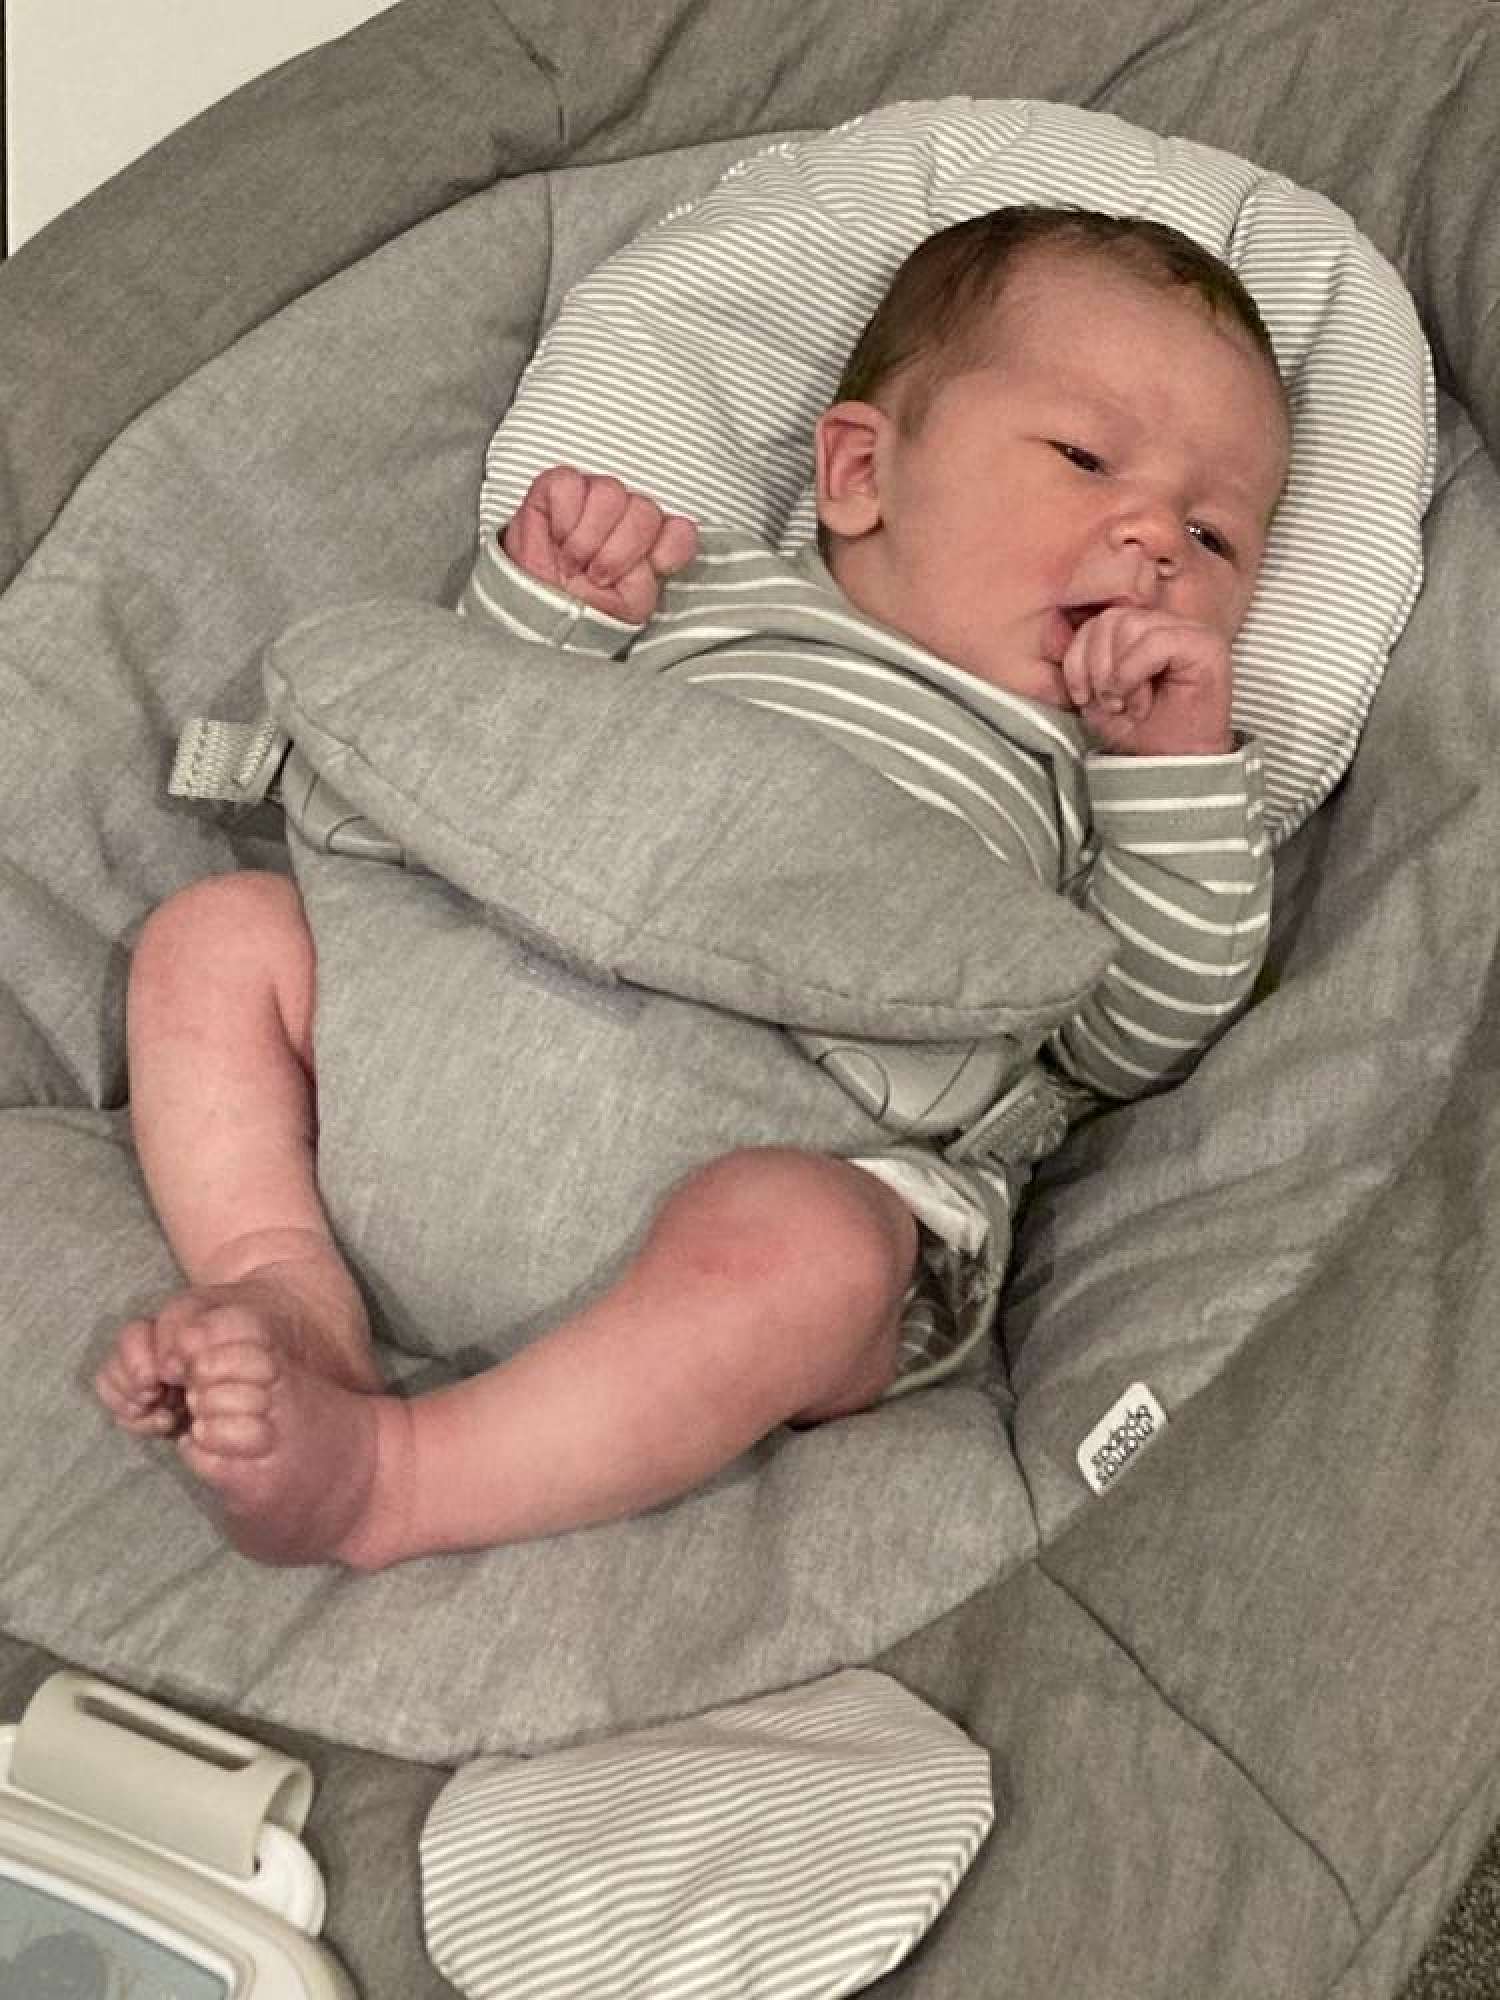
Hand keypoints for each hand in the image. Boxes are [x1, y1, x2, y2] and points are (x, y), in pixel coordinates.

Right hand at [502, 466, 698, 624]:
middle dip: (620, 552)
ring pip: (611, 493)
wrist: (535, 610)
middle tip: (597, 575)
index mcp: (650, 544)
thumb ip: (651, 580)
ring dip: (589, 538)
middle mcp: (626, 517)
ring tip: (573, 562)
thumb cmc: (580, 609)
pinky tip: (558, 538)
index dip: (667, 549)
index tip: (644, 571)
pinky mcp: (557, 488)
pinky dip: (563, 517)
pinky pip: (570, 484)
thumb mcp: (628, 608)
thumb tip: (651, 557)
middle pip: (646, 511)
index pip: (680, 531)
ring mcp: (594, 498)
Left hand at [1061, 605, 1233, 755]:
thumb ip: (1079, 669)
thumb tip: (1053, 653)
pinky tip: (1140, 702)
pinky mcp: (1205, 644)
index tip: (1082, 697)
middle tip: (1110, 703)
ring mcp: (1188, 631)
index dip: (1077, 659)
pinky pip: (1154, 642)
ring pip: (1130, 625)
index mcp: (1139, 632)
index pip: (1096, 621)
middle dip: (1095, 667)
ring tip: (1127, 704)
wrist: (1174, 767)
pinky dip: (1134, 675)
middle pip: (1110, 619)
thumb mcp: (1095, 698)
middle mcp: (1165, 625)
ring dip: (1117, 674)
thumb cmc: (1143, 735)